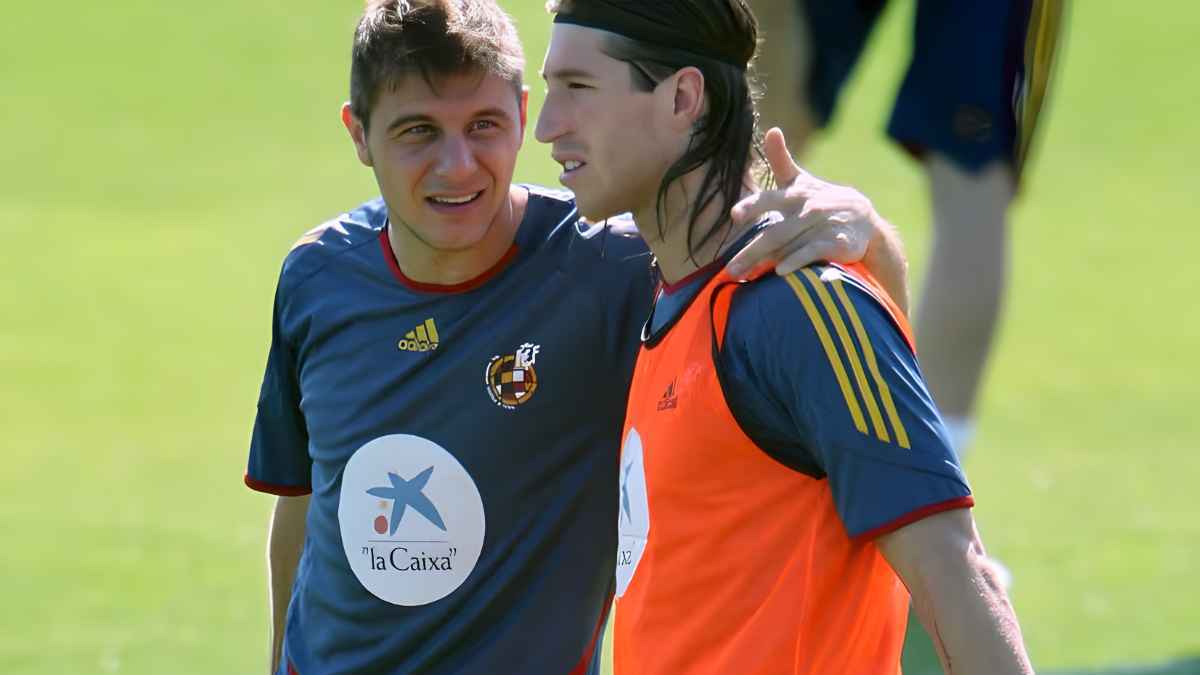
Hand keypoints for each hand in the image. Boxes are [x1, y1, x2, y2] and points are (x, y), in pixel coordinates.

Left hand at [725, 128, 879, 278]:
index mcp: (795, 195)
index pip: (769, 199)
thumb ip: (781, 160)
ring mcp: (822, 227)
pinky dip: (797, 262)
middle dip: (750, 250)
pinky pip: (813, 253)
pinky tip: (780, 272)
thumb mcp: (801, 180)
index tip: (734, 215)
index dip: (752, 206)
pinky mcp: (836, 243)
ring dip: (767, 259)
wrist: (863, 219)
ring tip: (745, 274)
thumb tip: (772, 130)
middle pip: (774, 232)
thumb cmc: (821, 199)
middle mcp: (807, 210)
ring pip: (791, 245)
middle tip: (730, 268)